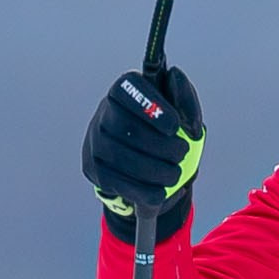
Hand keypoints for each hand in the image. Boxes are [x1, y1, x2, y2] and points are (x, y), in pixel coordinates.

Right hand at [82, 63, 205, 241]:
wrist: (140, 157)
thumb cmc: (161, 126)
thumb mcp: (177, 107)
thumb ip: (183, 96)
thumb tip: (178, 87)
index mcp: (123, 90)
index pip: (130, 90)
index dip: (152, 108)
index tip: (174, 125)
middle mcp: (104, 113)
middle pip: (126, 128)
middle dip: (160, 145)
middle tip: (182, 153)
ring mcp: (95, 142)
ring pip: (121, 157)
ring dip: (154, 170)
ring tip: (175, 174)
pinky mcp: (94, 168)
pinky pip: (117, 181)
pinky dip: (143, 189)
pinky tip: (161, 191)